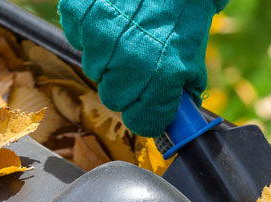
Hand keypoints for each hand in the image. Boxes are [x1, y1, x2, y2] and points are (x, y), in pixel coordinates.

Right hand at [59, 0, 227, 136]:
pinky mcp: (79, 13)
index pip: (142, 122)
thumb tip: (173, 117)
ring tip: (127, 35)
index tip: (148, 108)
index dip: (146, 115)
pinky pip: (78, 40)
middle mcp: (128, 59)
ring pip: (94, 69)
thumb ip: (181, 89)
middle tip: (139, 65)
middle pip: (113, 98)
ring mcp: (100, 36)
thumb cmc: (183, 11)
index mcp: (163, 75)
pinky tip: (112, 20)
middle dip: (126, 86)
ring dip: (108, 59)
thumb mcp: (192, 54)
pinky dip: (91, 33)